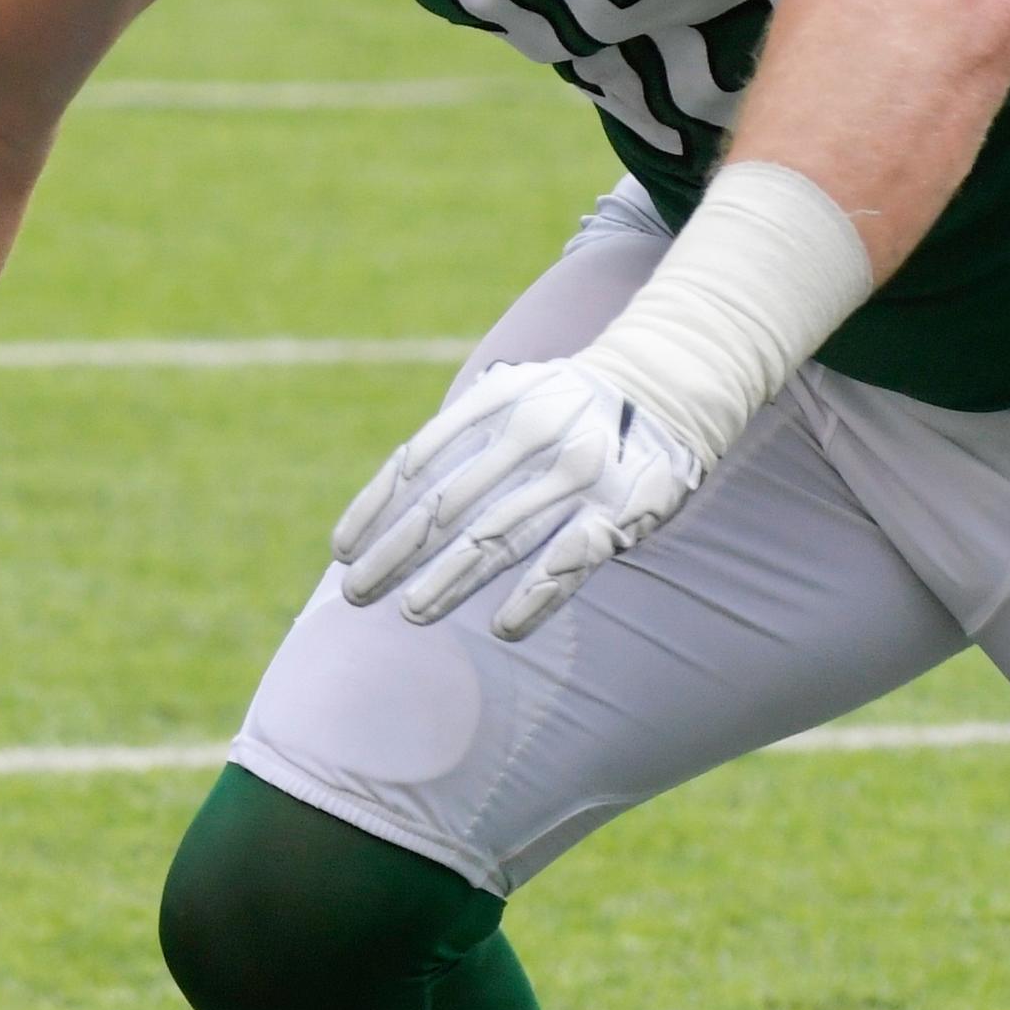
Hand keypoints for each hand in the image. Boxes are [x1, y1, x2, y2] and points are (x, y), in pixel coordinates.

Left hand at [329, 356, 709, 640]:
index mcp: (492, 405)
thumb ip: (456, 436)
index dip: (376, 509)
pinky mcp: (621, 508)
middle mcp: (530, 435)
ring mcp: (576, 473)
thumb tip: (390, 499)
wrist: (666, 380)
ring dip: (452, 580)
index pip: (416, 462)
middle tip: (356, 594)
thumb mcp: (507, 395)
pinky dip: (536, 596)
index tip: (342, 550)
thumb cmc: (563, 401)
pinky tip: (503, 629)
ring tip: (410, 613)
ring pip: (500, 536)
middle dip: (397, 553)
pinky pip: (571, 560)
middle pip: (447, 504)